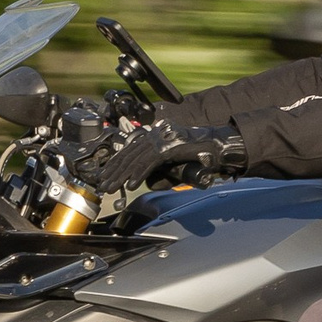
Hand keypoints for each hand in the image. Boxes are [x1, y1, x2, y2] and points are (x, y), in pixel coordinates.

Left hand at [87, 115, 245, 190]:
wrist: (220, 147)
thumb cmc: (201, 155)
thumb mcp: (175, 162)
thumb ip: (161, 168)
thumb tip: (149, 180)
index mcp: (156, 135)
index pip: (130, 149)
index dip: (116, 163)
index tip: (105, 175)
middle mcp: (157, 134)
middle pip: (129, 153)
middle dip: (114, 171)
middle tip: (102, 185)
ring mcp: (164, 139)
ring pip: (136, 158)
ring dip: (121, 175)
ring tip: (111, 187)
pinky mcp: (170, 147)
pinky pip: (150, 162)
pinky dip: (138, 174)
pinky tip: (130, 185)